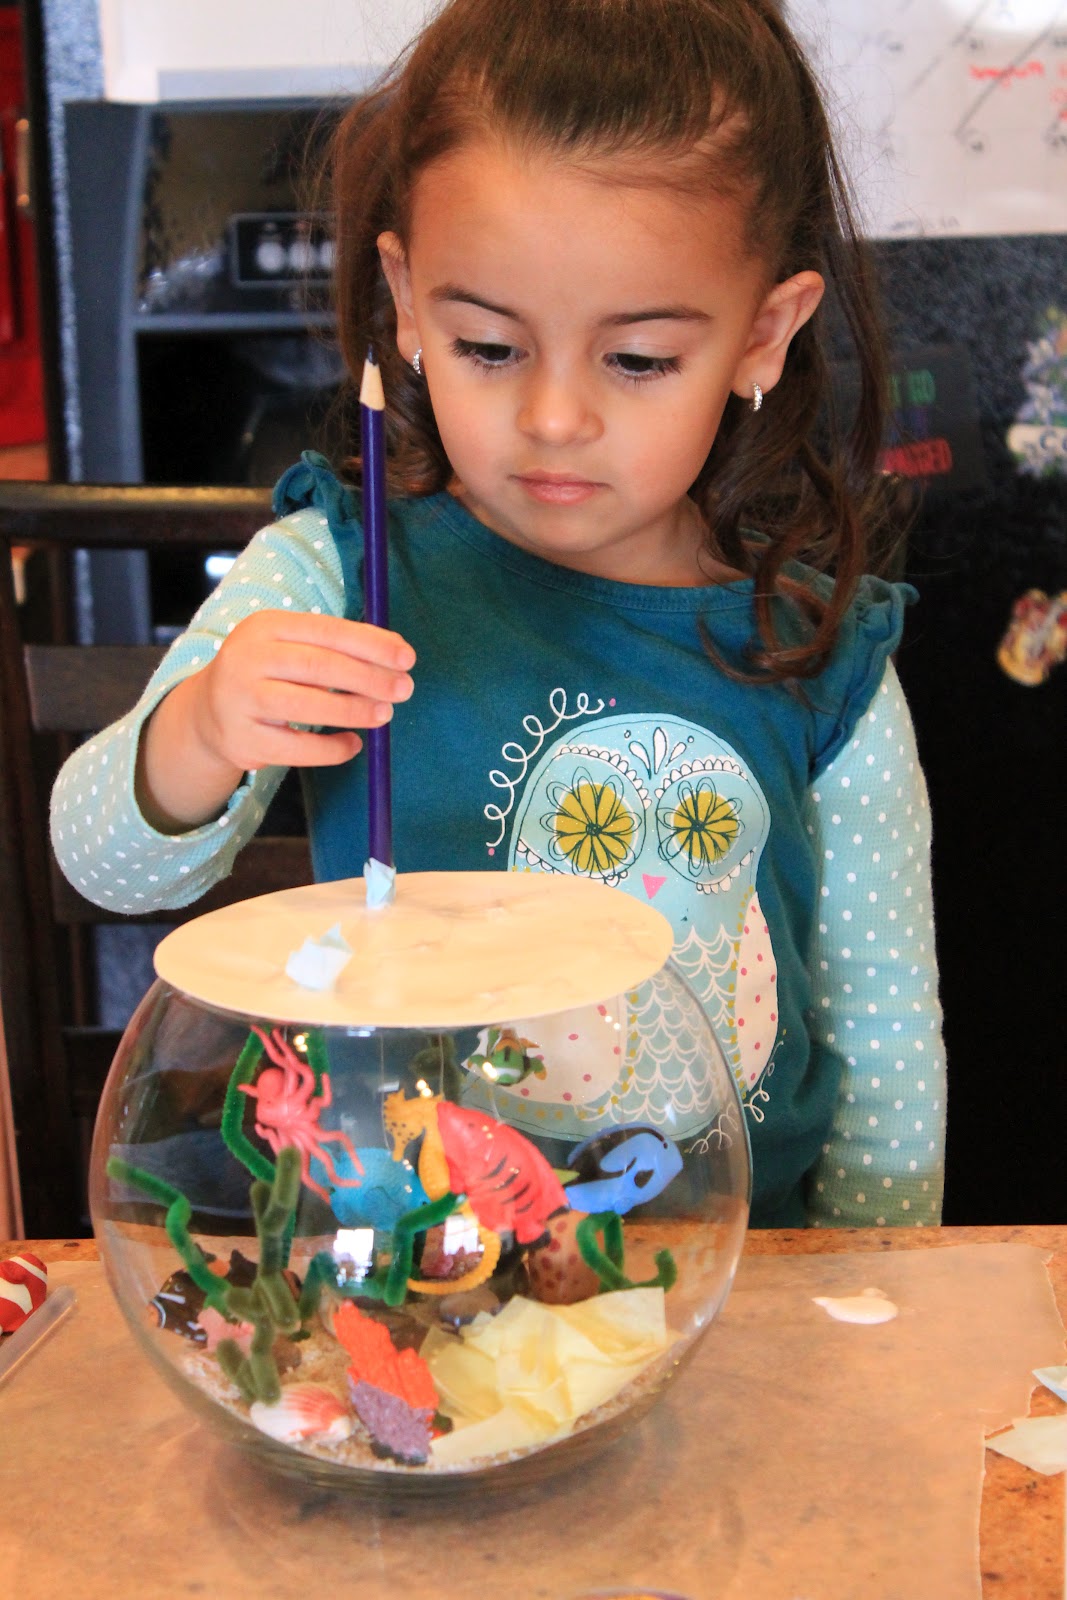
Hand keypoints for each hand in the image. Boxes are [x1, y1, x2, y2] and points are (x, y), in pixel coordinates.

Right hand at [191, 609, 415, 771]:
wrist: (208, 713)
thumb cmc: (267, 674)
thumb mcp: (289, 646)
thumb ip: (334, 647)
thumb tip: (396, 655)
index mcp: (265, 626)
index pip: (327, 630)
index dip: (371, 644)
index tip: (407, 657)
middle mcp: (248, 658)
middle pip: (319, 666)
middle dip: (369, 678)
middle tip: (404, 689)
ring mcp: (241, 700)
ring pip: (307, 706)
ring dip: (354, 711)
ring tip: (383, 714)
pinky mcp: (243, 740)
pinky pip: (298, 748)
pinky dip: (332, 749)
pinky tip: (353, 744)